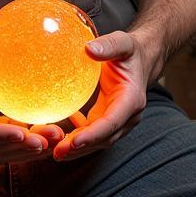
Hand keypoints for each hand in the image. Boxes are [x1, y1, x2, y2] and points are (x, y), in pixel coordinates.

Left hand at [52, 30, 150, 161]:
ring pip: (98, 141)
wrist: (140, 59)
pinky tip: (58, 136)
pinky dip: (77, 137)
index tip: (73, 142)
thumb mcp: (122, 43)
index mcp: (132, 99)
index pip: (111, 123)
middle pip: (104, 139)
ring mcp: (119, 121)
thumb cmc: (130, 51)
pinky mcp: (108, 119)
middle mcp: (128, 116)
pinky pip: (93, 133)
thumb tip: (89, 49)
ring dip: (78, 148)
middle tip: (57, 152)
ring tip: (55, 151)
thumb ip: (108, 46)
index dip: (93, 135)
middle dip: (82, 148)